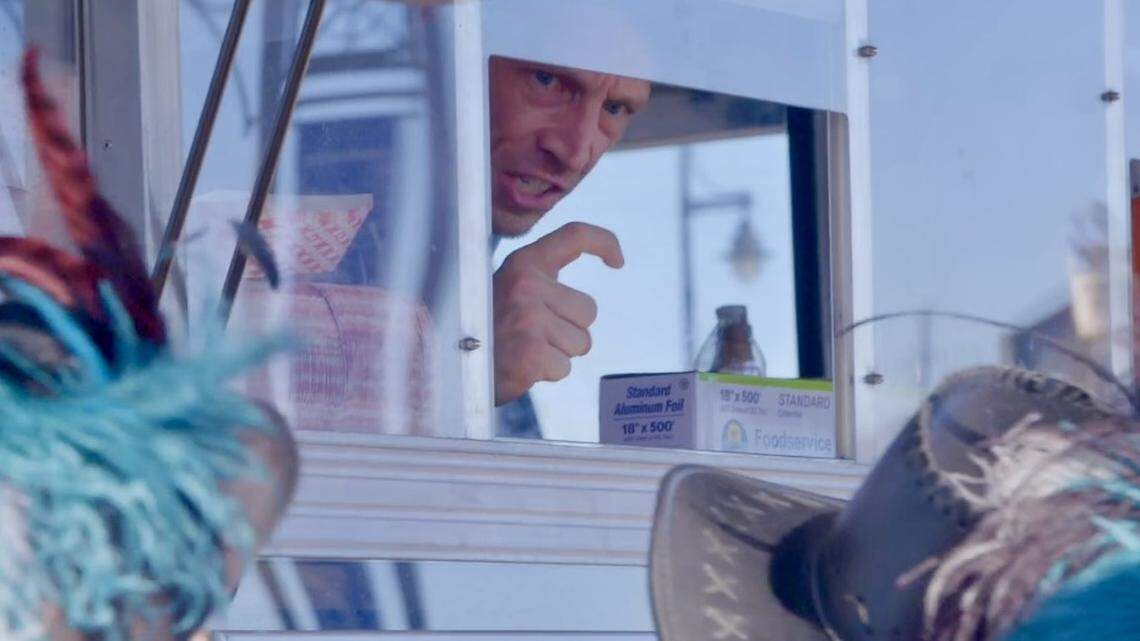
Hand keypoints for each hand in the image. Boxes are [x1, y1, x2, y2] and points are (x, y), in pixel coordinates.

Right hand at [493, 222, 623, 404]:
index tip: (618, 261)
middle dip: (569, 330)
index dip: (604, 242)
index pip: (574, 236)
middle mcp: (528, 284)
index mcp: (524, 263)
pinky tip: (521, 367)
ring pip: (580, 343)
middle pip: (588, 311)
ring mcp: (529, 318)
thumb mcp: (506, 291)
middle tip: (532, 336)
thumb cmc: (482, 330)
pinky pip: (564, 367)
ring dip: (558, 353)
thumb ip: (539, 285)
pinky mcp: (530, 352)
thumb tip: (585, 307)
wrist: (444, 362)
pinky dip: (547, 373)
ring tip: (524, 350)